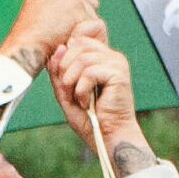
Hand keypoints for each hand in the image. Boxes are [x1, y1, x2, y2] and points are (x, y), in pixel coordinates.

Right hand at [1, 0, 101, 72]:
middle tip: (65, 26)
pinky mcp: (77, 6)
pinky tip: (68, 36)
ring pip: (92, 10)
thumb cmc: (31, 35)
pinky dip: (84, 32)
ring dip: (83, 22)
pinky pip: (92, 23)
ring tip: (63, 31)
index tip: (75, 8)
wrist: (27, 45)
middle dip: (84, 11)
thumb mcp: (37, 7)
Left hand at [47, 20, 139, 153]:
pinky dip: (82, 90)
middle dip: (65, 68)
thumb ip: (59, 72)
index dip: (65, 57)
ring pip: (82, 58)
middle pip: (78, 45)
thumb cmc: (90, 119)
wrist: (108, 137)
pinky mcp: (119, 74)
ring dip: (72, 82)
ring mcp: (117, 63)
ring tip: (79, 99)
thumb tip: (59, 48)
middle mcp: (111, 57)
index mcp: (101, 58)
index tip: (66, 82)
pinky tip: (88, 103)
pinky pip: (90, 72)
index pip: (78, 40)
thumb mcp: (66, 92)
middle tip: (69, 92)